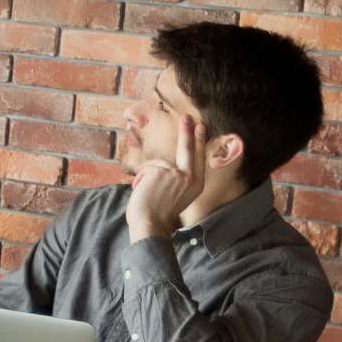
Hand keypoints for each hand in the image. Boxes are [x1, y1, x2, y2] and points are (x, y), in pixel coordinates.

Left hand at [128, 113, 206, 241]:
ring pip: (157, 164)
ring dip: (146, 176)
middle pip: (188, 149)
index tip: (201, 127)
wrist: (150, 224)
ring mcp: (177, 173)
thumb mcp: (176, 195)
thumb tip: (166, 167)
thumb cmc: (158, 214)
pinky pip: (146, 168)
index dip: (199, 142)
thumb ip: (176, 180)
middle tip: (187, 116)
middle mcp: (191, 178)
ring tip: (145, 192)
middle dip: (187, 132)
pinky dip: (140, 178)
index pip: (198, 158)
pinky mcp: (162, 171)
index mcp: (196, 185)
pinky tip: (141, 190)